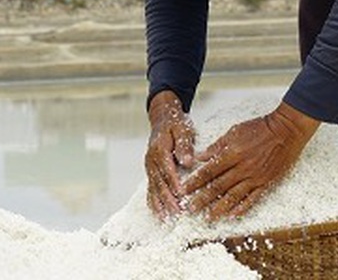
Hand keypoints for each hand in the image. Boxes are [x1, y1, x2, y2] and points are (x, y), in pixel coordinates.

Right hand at [145, 91, 195, 218]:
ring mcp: (149, 167)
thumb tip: (187, 161)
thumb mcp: (183, 129)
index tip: (182, 193)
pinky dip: (154, 203)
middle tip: (177, 212)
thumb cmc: (176, 123)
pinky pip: (150, 190)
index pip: (167, 168)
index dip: (173, 182)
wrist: (163, 118)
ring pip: (153, 189)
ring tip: (167, 219)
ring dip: (160, 204)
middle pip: (159, 182)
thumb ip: (184, 144)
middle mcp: (151, 160)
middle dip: (167, 198)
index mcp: (159, 149)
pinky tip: (159, 215)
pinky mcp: (151, 172)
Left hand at [180, 101, 318, 220]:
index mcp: (232, 153)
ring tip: (208, 217)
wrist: (287, 130)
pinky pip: (252, 199)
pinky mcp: (266, 183)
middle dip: (202, 199)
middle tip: (189, 209)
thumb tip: (200, 157)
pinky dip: (241, 208)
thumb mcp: (235, 131)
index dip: (195, 182)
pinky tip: (232, 215)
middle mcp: (242, 168)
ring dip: (219, 208)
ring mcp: (255, 177)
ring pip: (233, 196)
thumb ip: (217, 146)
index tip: (184, 190)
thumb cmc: (261, 128)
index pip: (208, 171)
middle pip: (218, 187)